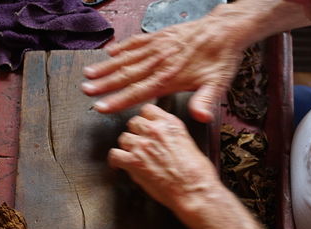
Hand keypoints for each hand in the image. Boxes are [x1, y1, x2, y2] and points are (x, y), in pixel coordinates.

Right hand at [82, 4, 248, 121]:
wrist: (224, 29)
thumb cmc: (220, 58)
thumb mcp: (217, 83)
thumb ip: (205, 100)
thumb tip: (200, 118)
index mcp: (169, 76)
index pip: (138, 91)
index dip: (117, 100)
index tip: (101, 106)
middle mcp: (159, 61)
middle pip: (126, 74)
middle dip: (104, 84)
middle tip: (85, 90)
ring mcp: (157, 47)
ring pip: (126, 58)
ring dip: (106, 66)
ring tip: (88, 73)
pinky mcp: (159, 36)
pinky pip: (136, 42)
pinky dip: (122, 47)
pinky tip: (110, 52)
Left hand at [108, 104, 219, 209]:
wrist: (194, 190)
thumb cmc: (197, 173)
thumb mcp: (188, 143)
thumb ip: (170, 136)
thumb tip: (160, 140)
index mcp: (170, 124)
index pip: (148, 110)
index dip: (144, 119)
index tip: (144, 126)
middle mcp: (155, 130)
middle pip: (133, 123)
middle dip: (135, 133)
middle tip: (138, 143)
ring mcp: (142, 145)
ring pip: (123, 138)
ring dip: (126, 147)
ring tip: (130, 156)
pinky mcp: (133, 161)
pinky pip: (114, 155)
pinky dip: (115, 162)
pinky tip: (118, 166)